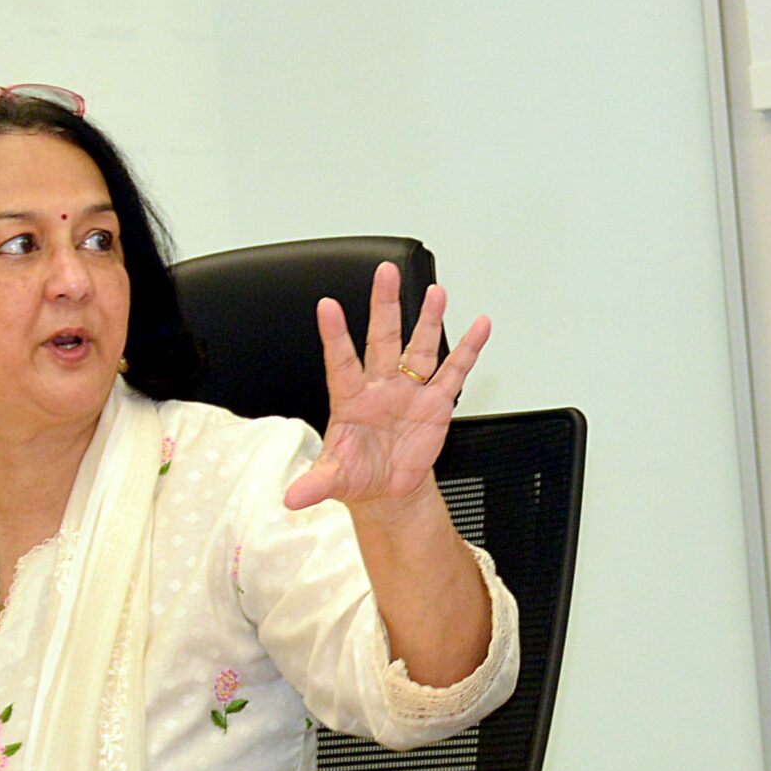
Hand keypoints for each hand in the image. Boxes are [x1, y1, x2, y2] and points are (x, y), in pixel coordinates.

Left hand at [282, 263, 490, 521]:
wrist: (388, 488)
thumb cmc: (357, 474)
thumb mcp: (333, 478)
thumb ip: (315, 483)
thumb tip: (292, 497)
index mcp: (351, 398)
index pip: (340, 361)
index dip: (335, 335)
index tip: (326, 306)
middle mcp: (381, 386)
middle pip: (383, 337)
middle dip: (385, 305)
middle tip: (386, 273)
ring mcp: (409, 390)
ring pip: (419, 347)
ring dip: (428, 319)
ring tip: (436, 292)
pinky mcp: (436, 403)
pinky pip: (454, 372)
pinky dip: (468, 350)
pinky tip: (478, 327)